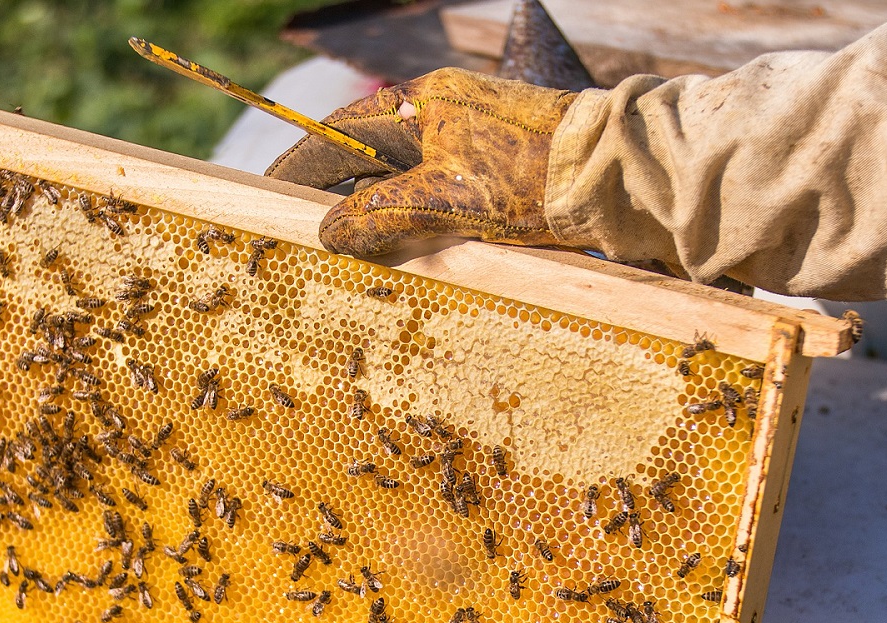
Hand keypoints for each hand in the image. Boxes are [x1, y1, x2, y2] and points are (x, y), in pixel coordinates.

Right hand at [265, 68, 578, 256]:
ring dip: (383, 218)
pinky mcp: (503, 170)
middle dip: (340, 197)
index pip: (340, 131)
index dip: (301, 163)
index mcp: (422, 101)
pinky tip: (417, 254)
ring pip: (408, 182)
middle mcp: (446, 113)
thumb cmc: (529, 178)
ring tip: (357, 257)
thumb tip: (326, 232)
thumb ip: (378, 216)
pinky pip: (442, 196)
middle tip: (306, 235)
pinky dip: (421, 223)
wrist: (617, 179)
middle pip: (373, 158)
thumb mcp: (441, 200)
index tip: (268, 189)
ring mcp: (476, 140)